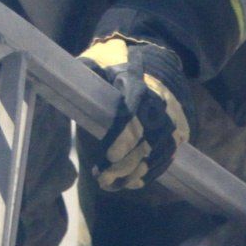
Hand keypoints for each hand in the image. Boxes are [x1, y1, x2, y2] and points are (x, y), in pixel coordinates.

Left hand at [80, 35, 192, 190]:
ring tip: (116, 184)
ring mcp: (171, 117)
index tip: (109, 156)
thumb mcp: (98, 61)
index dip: (123, 136)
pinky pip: (168, 155)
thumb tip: (67, 78)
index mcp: (135, 83)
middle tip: (104, 178)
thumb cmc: (117, 67)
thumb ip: (85, 70)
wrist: (153, 65)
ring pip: (159, 150)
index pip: (133, 112)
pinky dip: (153, 172)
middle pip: (147, 137)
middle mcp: (158, 101)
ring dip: (137, 171)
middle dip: (126, 162)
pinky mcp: (179, 130)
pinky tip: (134, 182)